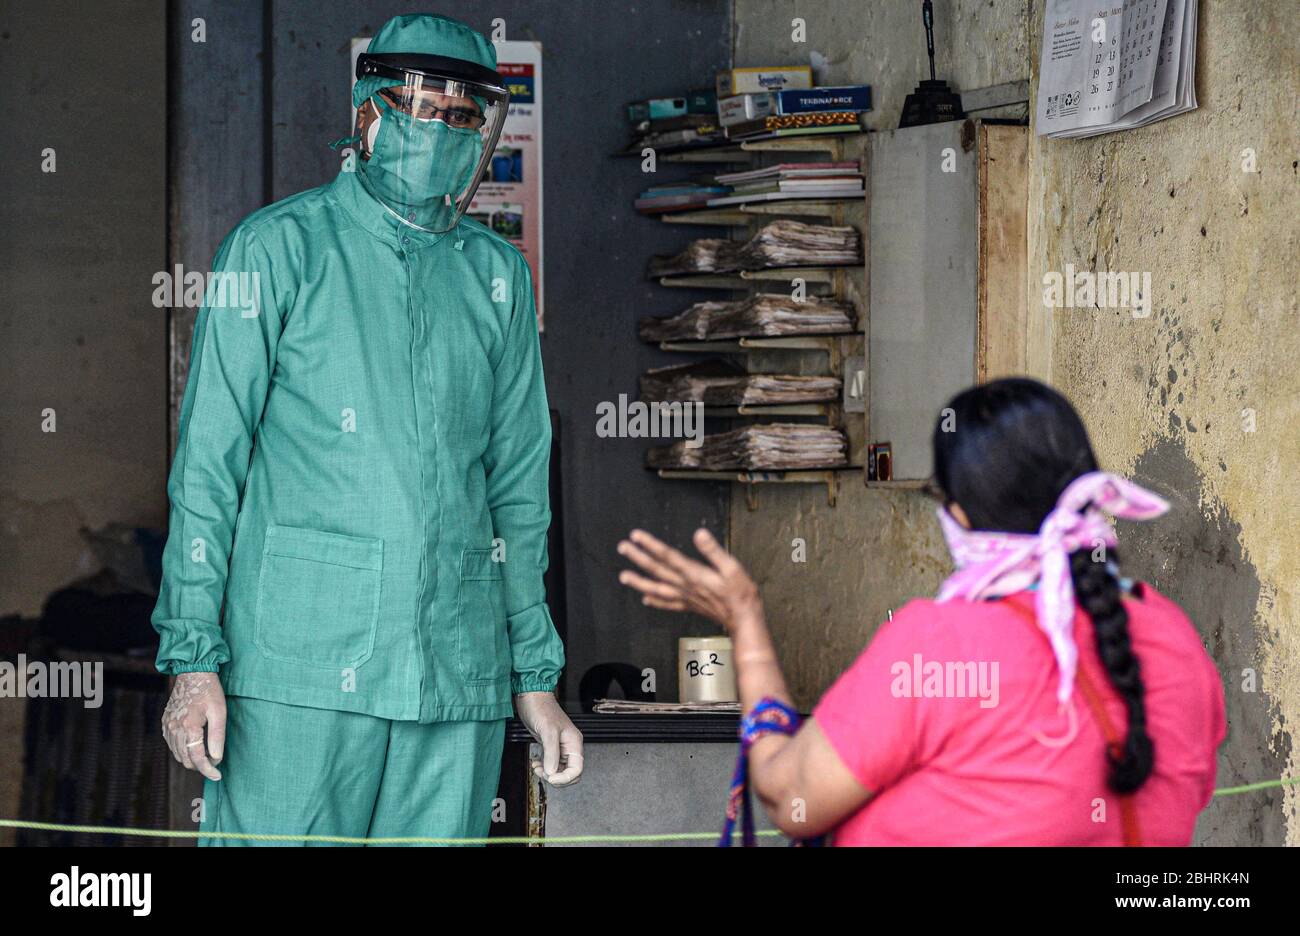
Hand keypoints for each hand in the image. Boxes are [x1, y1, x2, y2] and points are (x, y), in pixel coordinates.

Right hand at [161, 672, 225, 780]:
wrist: (192, 673)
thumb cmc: (209, 691)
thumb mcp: (219, 712)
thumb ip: (217, 736)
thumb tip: (216, 758)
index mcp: (189, 727)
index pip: (197, 758)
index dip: (208, 770)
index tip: (218, 776)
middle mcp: (174, 729)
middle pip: (186, 760)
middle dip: (201, 766)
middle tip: (215, 763)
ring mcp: (167, 726)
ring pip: (177, 754)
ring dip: (191, 759)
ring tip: (207, 755)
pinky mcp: (165, 723)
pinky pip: (171, 744)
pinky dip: (182, 750)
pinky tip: (194, 745)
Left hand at [514, 691, 582, 786]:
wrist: (531, 697)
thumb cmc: (541, 708)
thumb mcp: (548, 731)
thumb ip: (551, 753)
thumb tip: (552, 772)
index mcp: (574, 742)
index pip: (576, 769)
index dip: (564, 778)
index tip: (551, 778)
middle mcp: (569, 746)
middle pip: (570, 773)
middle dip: (557, 778)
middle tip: (543, 774)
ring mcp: (560, 747)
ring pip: (560, 771)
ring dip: (548, 774)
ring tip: (537, 768)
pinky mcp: (550, 747)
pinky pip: (551, 764)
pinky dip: (544, 768)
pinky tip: (536, 764)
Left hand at [617, 528, 762, 632]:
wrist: (744, 621)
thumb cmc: (740, 593)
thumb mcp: (732, 567)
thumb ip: (713, 551)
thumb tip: (699, 533)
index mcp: (694, 574)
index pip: (668, 556)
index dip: (651, 545)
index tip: (636, 535)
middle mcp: (685, 586)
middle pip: (657, 570)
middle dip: (638, 558)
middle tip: (622, 547)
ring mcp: (686, 598)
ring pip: (657, 588)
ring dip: (639, 581)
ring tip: (623, 576)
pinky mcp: (689, 606)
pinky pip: (668, 604)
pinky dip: (655, 601)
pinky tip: (645, 599)